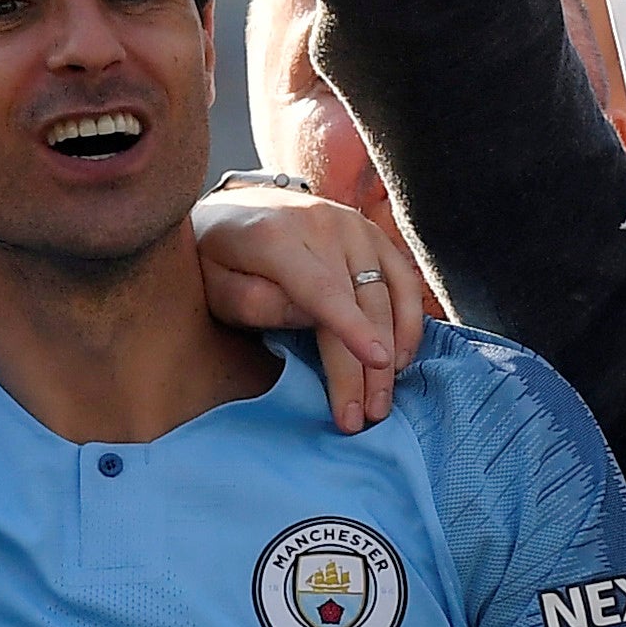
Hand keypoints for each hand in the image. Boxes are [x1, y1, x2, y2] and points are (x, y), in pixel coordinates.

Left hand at [194, 187, 431, 434]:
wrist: (234, 209)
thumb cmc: (217, 258)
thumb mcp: (216, 286)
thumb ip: (256, 303)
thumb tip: (312, 321)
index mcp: (277, 236)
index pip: (323, 289)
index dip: (352, 327)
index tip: (375, 362)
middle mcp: (323, 223)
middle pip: (360, 300)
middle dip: (368, 365)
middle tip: (366, 417)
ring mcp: (352, 224)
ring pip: (390, 291)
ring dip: (395, 348)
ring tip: (384, 397)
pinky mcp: (370, 232)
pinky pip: (403, 276)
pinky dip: (409, 317)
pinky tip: (401, 356)